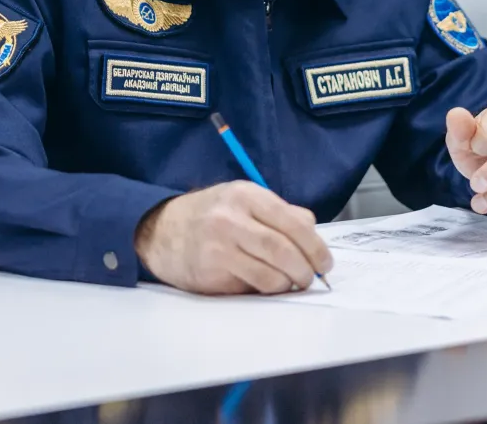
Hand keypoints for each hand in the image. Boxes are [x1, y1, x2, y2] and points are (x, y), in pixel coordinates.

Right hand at [133, 181, 332, 294]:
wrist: (161, 230)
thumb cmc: (211, 215)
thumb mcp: (243, 200)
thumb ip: (281, 213)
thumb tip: (313, 232)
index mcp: (246, 195)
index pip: (292, 222)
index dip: (315, 247)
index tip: (325, 262)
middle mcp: (231, 218)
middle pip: (284, 251)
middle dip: (305, 270)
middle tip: (311, 279)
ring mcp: (218, 247)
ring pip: (270, 275)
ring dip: (287, 285)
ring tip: (289, 283)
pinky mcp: (210, 272)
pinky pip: (250, 287)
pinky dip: (265, 291)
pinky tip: (264, 285)